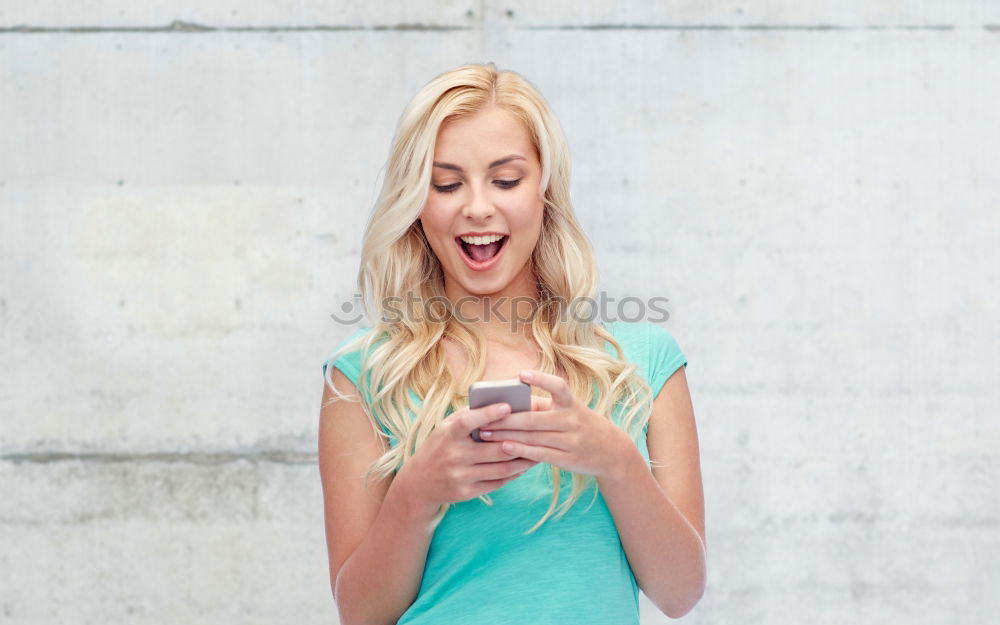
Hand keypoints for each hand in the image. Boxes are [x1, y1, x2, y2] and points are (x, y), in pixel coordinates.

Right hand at [398, 401, 538, 506]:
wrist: (419, 483)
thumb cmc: (440, 447)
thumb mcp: (446, 428)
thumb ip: (470, 416)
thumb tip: (500, 400)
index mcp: (448, 434)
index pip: (468, 421)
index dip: (488, 414)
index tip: (508, 406)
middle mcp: (453, 456)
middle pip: (493, 449)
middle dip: (517, 441)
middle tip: (537, 433)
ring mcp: (460, 476)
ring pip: (500, 468)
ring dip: (522, 461)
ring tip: (537, 451)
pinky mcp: (466, 492)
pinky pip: (497, 483)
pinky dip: (513, 474)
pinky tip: (523, 466)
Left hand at [474, 370, 630, 479]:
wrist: (611, 450)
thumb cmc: (580, 424)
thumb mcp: (569, 410)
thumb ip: (542, 406)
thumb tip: (508, 403)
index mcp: (571, 403)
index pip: (558, 387)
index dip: (541, 379)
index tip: (521, 375)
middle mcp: (571, 420)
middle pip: (533, 419)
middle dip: (505, 419)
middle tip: (482, 419)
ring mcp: (570, 441)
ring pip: (533, 437)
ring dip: (506, 436)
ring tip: (485, 434)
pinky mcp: (568, 458)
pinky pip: (540, 454)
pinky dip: (520, 450)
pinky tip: (504, 448)